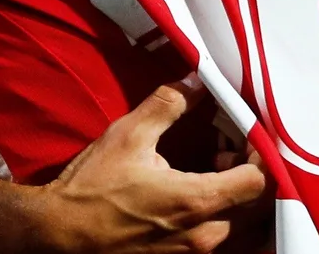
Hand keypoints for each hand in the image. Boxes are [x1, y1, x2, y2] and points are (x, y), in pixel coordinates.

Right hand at [32, 83, 269, 253]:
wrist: (57, 236)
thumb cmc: (90, 189)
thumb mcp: (128, 135)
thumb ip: (169, 104)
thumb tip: (197, 81)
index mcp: (196, 201)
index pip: (261, 181)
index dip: (261, 156)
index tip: (247, 137)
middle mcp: (203, 233)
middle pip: (259, 206)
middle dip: (253, 175)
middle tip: (229, 150)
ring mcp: (193, 253)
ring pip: (242, 225)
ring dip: (237, 196)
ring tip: (213, 170)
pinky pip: (220, 237)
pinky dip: (221, 213)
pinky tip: (195, 191)